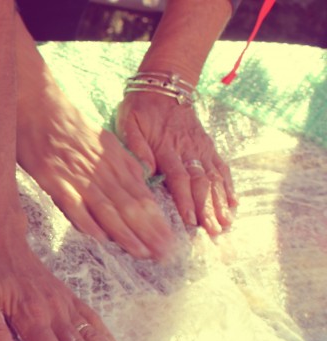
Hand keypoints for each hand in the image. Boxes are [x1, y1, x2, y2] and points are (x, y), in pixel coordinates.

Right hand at [17, 90, 174, 259]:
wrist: (35, 101)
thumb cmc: (63, 123)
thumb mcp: (99, 140)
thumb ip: (116, 164)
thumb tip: (136, 186)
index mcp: (114, 159)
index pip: (142, 195)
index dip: (157, 220)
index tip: (169, 241)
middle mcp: (101, 168)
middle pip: (130, 205)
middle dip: (150, 232)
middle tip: (164, 255)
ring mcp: (77, 174)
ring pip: (108, 207)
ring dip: (126, 232)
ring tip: (142, 252)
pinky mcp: (53, 177)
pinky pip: (73, 203)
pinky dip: (87, 221)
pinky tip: (100, 238)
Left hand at [116, 91, 236, 236]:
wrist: (163, 85)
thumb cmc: (140, 108)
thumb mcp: (129, 123)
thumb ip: (137, 148)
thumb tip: (146, 171)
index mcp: (167, 148)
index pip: (179, 178)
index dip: (185, 200)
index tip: (191, 221)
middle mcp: (188, 150)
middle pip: (201, 183)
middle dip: (208, 209)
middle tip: (214, 232)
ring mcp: (201, 148)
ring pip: (214, 178)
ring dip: (221, 203)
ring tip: (226, 224)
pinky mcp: (208, 146)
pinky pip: (221, 167)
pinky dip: (228, 186)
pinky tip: (234, 203)